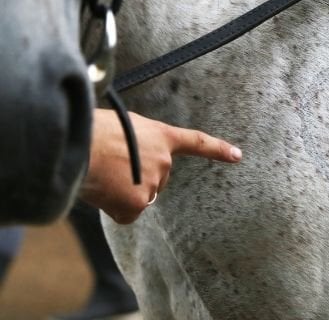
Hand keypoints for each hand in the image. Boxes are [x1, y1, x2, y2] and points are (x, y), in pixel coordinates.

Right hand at [80, 109, 241, 223]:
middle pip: (154, 179)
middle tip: (109, 166)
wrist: (79, 145)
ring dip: (120, 191)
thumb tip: (130, 164)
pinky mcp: (139, 204)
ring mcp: (154, 183)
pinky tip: (101, 192)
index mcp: (161, 136)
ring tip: (101, 174)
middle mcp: (164, 161)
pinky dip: (113, 207)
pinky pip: (127, 213)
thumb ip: (139, 143)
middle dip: (133, 177)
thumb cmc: (92, 130)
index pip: (196, 142)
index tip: (238, 155)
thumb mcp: (123, 126)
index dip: (218, 149)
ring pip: (138, 197)